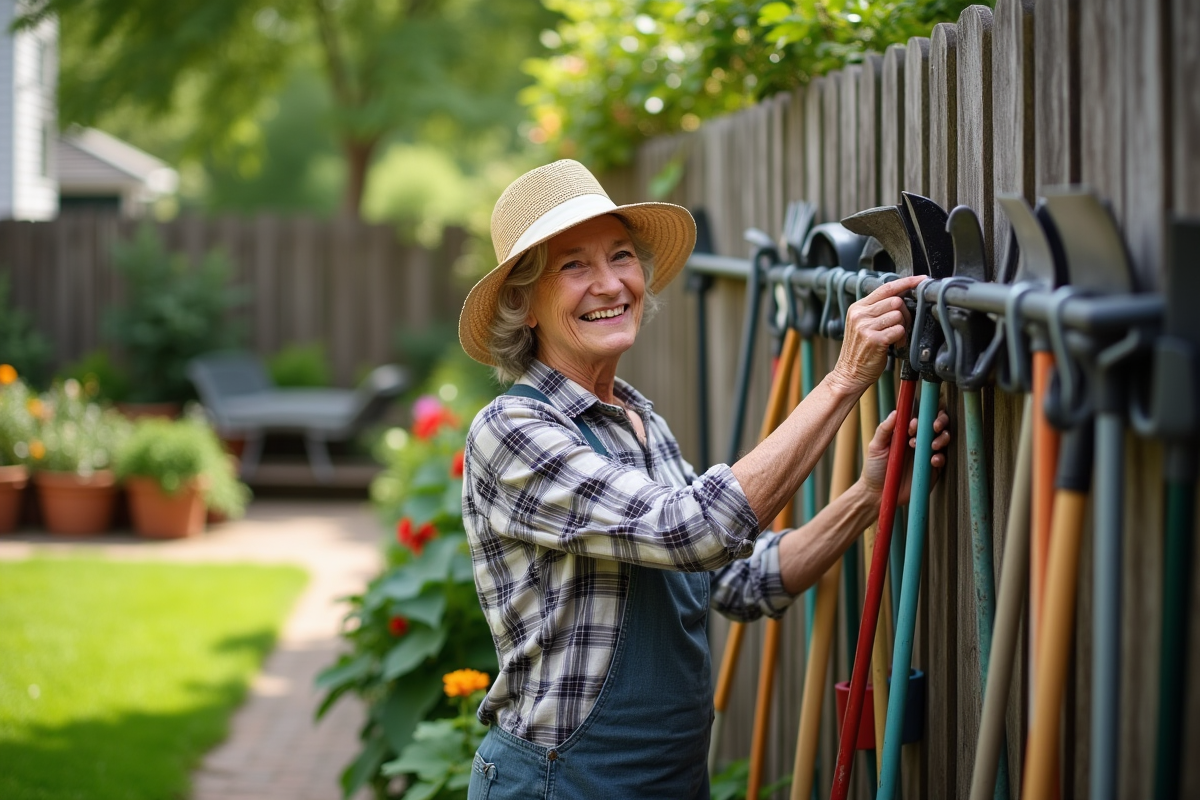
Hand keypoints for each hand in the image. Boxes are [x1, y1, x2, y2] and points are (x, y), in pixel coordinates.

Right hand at [828, 276, 923, 395]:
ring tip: (895, 338)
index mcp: (857, 307)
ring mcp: (865, 327)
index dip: (906, 282)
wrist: (848, 374)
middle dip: (905, 314)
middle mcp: (860, 314)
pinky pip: (899, 330)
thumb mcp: (862, 325)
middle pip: (896, 301)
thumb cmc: (860, 351)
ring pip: (899, 315)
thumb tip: (902, 299)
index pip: (886, 288)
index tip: (921, 279)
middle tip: (901, 327)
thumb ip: (876, 310)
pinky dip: (901, 338)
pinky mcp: (874, 340)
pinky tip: (894, 345)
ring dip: (903, 328)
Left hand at [860, 406, 950, 504]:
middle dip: (940, 420)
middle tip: (934, 427)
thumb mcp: (875, 447)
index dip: (922, 416)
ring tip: (932, 445)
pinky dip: (940, 457)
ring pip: (943, 439)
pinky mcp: (932, 469)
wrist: (879, 494)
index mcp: (906, 432)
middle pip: (936, 424)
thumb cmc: (874, 468)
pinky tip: (932, 460)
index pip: (920, 417)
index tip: (913, 425)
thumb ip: (884, 430)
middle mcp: (918, 440)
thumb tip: (896, 412)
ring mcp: (926, 454)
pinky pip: (942, 459)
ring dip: (942, 438)